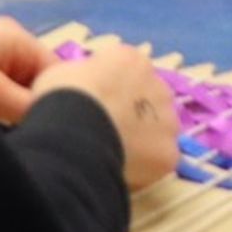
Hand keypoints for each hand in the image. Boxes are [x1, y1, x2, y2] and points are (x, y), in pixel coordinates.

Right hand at [32, 40, 179, 190]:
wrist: (74, 135)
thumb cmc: (62, 99)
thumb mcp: (63, 72)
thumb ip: (84, 76)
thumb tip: (86, 88)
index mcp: (132, 60)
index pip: (126, 71)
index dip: (108, 91)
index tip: (93, 106)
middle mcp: (159, 85)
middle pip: (148, 100)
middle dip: (131, 114)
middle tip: (104, 133)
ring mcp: (168, 121)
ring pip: (157, 130)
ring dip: (141, 140)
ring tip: (111, 155)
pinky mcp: (168, 153)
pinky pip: (156, 161)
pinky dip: (142, 168)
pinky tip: (119, 171)